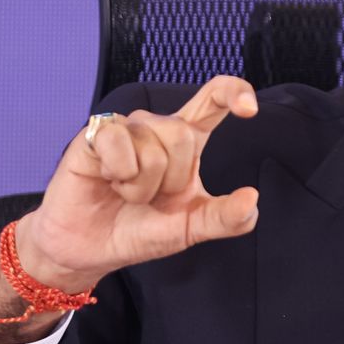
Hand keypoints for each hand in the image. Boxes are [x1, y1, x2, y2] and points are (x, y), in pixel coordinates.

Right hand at [14, 75, 261, 295]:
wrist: (91, 250)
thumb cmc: (139, 231)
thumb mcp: (190, 228)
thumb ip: (225, 218)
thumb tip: (252, 199)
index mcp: (186, 141)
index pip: (213, 99)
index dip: (233, 93)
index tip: (249, 109)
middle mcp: (156, 127)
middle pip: (183, 136)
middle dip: (170, 180)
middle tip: (150, 197)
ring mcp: (125, 128)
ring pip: (152, 148)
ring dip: (140, 187)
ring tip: (124, 193)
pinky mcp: (94, 134)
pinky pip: (118, 143)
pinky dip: (118, 174)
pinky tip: (106, 180)